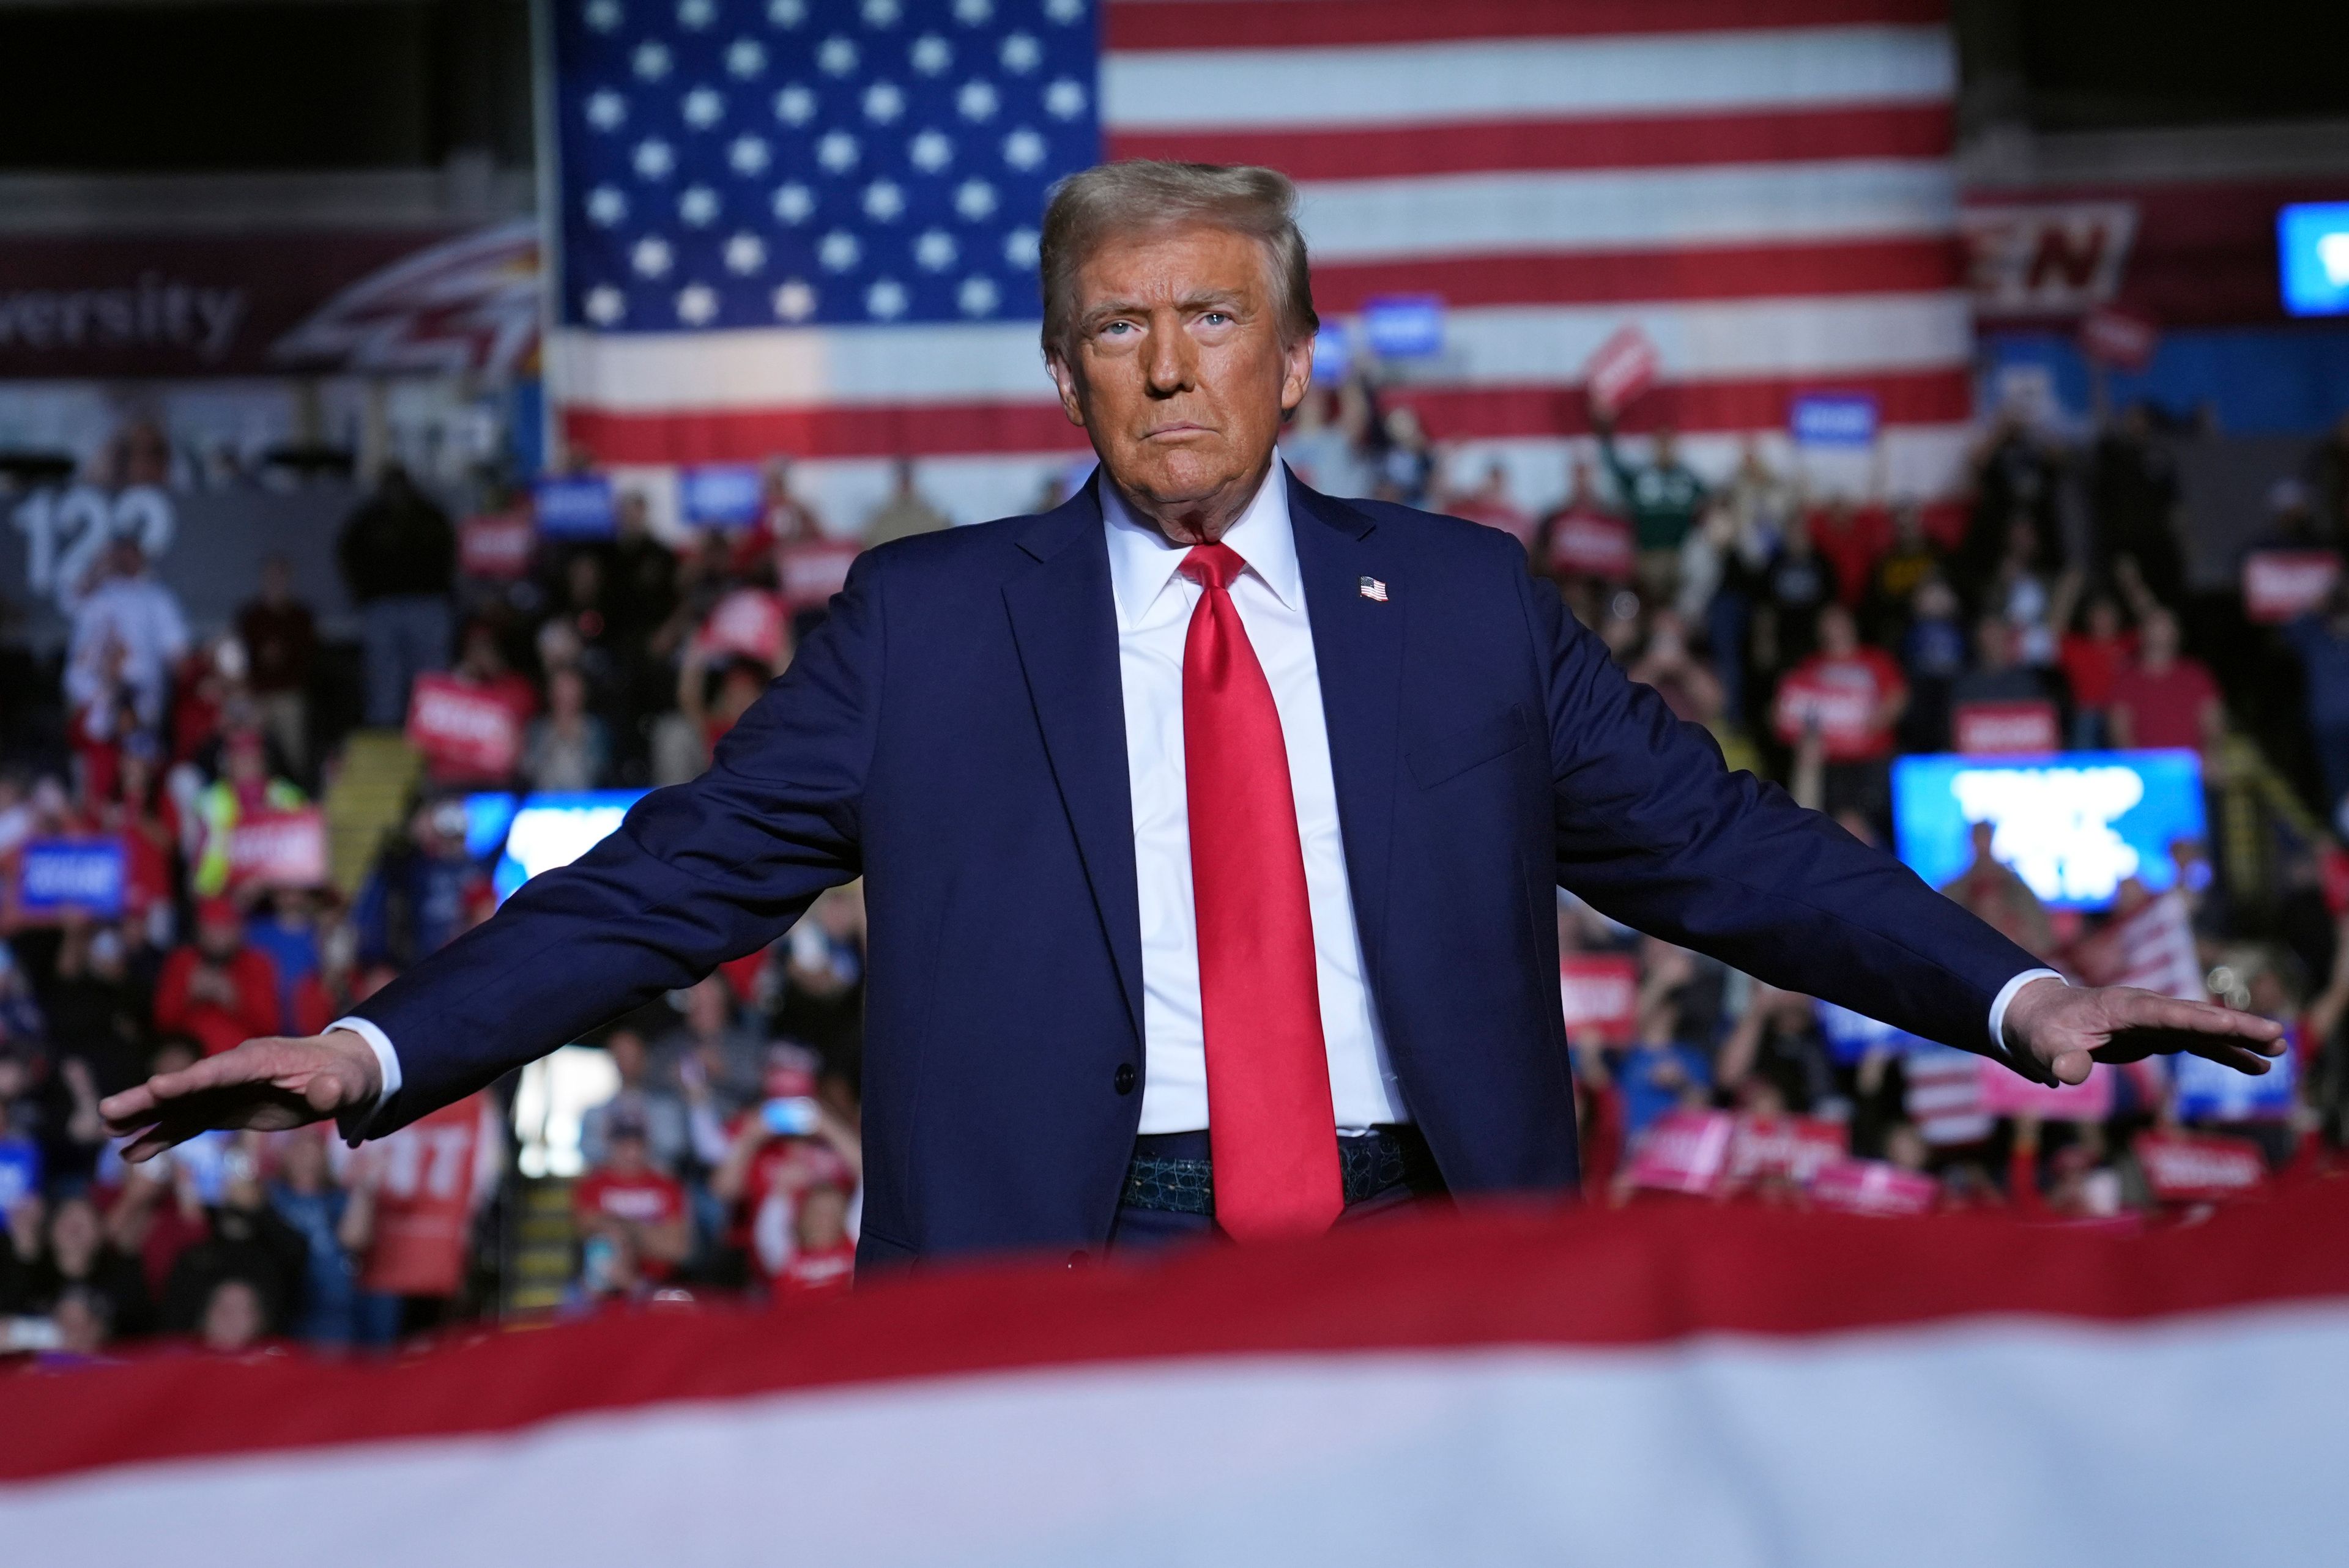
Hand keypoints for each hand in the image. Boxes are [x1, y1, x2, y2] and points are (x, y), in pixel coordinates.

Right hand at [98, 1029, 383, 1161]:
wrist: (340, 1075)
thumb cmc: (344, 1075)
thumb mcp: (346, 1083)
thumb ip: (334, 1089)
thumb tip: (327, 1095)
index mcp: (260, 1060)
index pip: (220, 1071)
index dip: (190, 1080)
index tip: (158, 1087)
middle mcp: (233, 1073)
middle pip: (186, 1086)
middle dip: (149, 1098)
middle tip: (108, 1111)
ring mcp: (225, 1092)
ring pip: (179, 1107)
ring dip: (145, 1120)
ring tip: (109, 1134)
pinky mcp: (224, 1110)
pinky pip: (188, 1124)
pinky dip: (162, 1138)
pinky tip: (133, 1153)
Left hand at [2002, 978, 2284, 1085]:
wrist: (2039, 1017)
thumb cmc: (2041, 1030)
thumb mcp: (2043, 1046)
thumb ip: (2059, 1060)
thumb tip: (2067, 1075)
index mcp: (2122, 1007)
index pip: (2169, 1013)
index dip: (2203, 1020)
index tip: (2237, 1024)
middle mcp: (2145, 1008)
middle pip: (2197, 1016)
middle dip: (2236, 1025)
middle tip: (2277, 1035)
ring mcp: (2154, 1020)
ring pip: (2204, 1028)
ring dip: (2239, 1039)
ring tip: (2278, 1051)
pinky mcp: (2156, 1034)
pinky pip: (2198, 1042)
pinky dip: (2225, 1052)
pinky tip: (2255, 1065)